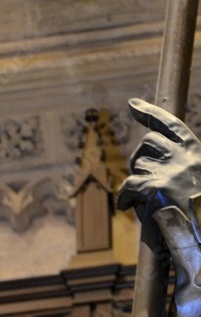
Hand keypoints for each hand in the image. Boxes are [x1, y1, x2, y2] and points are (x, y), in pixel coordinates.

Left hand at [116, 98, 200, 215]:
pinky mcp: (156, 188)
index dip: (150, 113)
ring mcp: (169, 170)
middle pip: (148, 142)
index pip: (171, 124)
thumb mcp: (196, 178)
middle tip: (141, 176)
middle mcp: (183, 155)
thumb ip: (179, 167)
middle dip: (140, 157)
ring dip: (137, 181)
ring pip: (139, 165)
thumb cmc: (200, 212)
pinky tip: (126, 205)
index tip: (133, 105)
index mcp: (194, 151)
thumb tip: (147, 161)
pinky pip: (129, 185)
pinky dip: (124, 196)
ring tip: (147, 200)